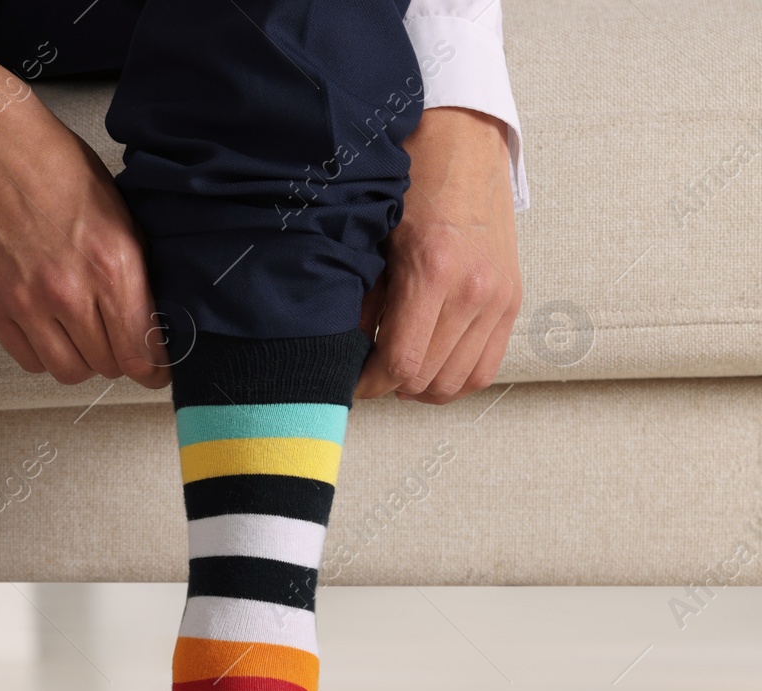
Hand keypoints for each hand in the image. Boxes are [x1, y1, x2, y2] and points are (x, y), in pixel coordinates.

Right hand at [0, 59, 167, 387]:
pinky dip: (43, 353)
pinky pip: (27, 359)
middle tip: (116, 340)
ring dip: (81, 360)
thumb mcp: (119, 211)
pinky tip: (48, 328)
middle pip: (107, 365)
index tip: (155, 369)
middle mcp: (68, 289)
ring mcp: (25, 301)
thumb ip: (135, 269)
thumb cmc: (54, 167)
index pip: (141, 350)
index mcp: (111, 262)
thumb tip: (151, 318)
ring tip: (81, 335)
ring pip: (67, 371)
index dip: (153, 368)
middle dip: (118, 358)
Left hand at [356, 107, 521, 402]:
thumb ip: (360, 300)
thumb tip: (342, 353)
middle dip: (390, 385)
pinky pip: (488, 365)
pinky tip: (428, 362)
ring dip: (423, 386)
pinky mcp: (513, 298)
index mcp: (434, 271)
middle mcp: (475, 289)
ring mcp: (500, 296)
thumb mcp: (372, 237)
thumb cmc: (410, 181)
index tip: (347, 382)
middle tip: (365, 373)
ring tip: (395, 370)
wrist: (463, 138)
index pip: (401, 363)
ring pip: (459, 382)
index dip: (368, 384)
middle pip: (429, 379)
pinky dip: (456, 376)